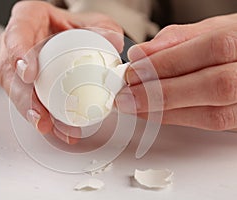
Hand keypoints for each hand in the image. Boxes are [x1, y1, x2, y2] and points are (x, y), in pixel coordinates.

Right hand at [0, 1, 123, 143]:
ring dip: (32, 113)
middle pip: (10, 71)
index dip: (18, 52)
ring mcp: (18, 66)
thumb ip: (103, 29)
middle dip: (23, 97)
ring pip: (17, 91)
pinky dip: (43, 117)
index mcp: (29, 18)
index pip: (18, 31)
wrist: (69, 36)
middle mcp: (18, 43)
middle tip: (39, 114)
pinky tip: (57, 129)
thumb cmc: (73, 27)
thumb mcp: (93, 22)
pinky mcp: (26, 84)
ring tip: (50, 127)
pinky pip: (30, 101)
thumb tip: (113, 42)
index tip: (28, 74)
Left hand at [116, 14, 236, 130]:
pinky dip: (176, 118)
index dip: (168, 61)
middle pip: (212, 85)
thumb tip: (142, 53)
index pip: (210, 49)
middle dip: (162, 91)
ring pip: (213, 113)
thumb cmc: (235, 42)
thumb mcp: (213, 29)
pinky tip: (154, 112)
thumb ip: (177, 39)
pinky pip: (210, 124)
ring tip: (135, 105)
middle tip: (128, 93)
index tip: (134, 69)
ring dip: (165, 110)